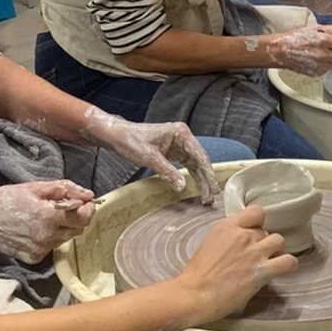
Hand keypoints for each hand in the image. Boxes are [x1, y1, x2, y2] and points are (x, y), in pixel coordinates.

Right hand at [0, 180, 95, 263]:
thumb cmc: (5, 200)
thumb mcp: (35, 187)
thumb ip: (65, 189)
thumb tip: (87, 194)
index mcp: (49, 217)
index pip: (84, 217)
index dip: (88, 208)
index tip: (85, 201)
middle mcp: (47, 237)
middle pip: (78, 229)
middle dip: (77, 217)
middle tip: (66, 206)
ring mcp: (41, 250)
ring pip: (66, 238)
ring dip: (64, 227)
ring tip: (47, 215)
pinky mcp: (34, 258)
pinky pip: (52, 246)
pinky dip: (51, 237)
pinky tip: (37, 227)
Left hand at [81, 107, 221, 204]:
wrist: (118, 136)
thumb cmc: (131, 140)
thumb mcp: (149, 157)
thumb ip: (167, 171)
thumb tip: (182, 187)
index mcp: (180, 133)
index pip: (200, 155)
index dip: (208, 173)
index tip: (213, 187)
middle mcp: (183, 138)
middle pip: (200, 161)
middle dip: (206, 179)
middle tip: (211, 197)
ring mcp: (179, 145)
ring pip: (195, 165)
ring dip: (200, 180)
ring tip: (206, 197)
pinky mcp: (173, 153)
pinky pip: (187, 166)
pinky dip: (192, 177)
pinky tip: (197, 188)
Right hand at [174, 205, 297, 323]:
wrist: (195, 294)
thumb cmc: (197, 274)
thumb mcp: (210, 242)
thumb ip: (228, 237)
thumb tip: (240, 241)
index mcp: (228, 226)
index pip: (256, 211)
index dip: (257, 223)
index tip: (252, 233)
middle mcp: (243, 235)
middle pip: (265, 230)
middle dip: (262, 242)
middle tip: (255, 256)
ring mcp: (254, 252)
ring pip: (279, 240)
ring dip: (276, 250)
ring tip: (268, 261)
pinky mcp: (263, 271)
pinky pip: (288, 261)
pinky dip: (288, 265)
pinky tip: (281, 269)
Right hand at [266, 25, 331, 76]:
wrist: (279, 51)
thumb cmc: (295, 38)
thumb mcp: (314, 28)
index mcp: (322, 40)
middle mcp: (322, 54)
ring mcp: (319, 65)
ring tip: (325, 53)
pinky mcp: (315, 73)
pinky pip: (327, 70)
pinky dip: (326, 65)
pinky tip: (317, 59)